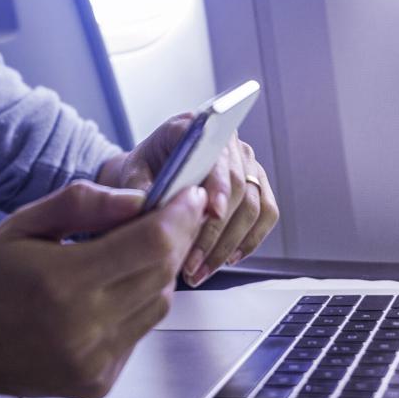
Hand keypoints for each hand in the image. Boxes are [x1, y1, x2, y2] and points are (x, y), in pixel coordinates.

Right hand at [0, 181, 208, 397]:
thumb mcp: (21, 224)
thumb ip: (81, 203)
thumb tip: (137, 198)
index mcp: (60, 282)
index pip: (150, 245)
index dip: (179, 216)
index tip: (188, 193)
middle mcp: (83, 328)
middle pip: (163, 273)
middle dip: (175, 237)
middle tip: (169, 214)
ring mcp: (94, 361)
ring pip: (159, 303)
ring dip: (156, 272)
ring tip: (124, 257)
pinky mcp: (98, 381)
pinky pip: (140, 332)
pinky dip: (136, 306)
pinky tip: (105, 295)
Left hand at [101, 112, 280, 286]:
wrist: (155, 170)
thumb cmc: (144, 169)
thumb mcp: (131, 173)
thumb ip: (137, 187)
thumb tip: (147, 208)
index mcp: (196, 127)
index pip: (215, 154)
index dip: (217, 184)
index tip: (212, 212)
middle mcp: (228, 142)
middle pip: (236, 186)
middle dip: (215, 231)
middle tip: (192, 263)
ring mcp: (246, 163)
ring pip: (253, 205)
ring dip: (228, 244)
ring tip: (201, 270)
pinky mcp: (257, 184)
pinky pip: (267, 214)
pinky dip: (249, 240)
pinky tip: (227, 259)